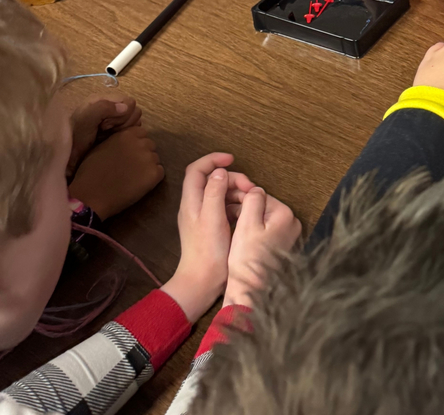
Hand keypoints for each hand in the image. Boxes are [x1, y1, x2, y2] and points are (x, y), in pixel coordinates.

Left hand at [67, 94, 141, 177]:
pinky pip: (132, 130)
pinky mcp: (117, 132)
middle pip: (134, 111)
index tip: (106, 125)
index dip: (122, 114)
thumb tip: (125, 108)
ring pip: (135, 121)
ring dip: (125, 130)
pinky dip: (125, 136)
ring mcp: (115, 120)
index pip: (130, 102)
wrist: (67, 160)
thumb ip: (102, 109)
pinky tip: (112, 141)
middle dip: (124, 123)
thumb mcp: (85, 120)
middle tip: (106, 131)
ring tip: (108, 137)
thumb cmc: (75, 138)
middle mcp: (110, 108)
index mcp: (103, 100)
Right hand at [68, 125, 163, 218]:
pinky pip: (159, 172)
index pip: (142, 133)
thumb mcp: (100, 147)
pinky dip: (152, 178)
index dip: (136, 144)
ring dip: (147, 166)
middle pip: (150, 145)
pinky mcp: (154, 174)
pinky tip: (139, 184)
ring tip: (133, 177)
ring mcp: (149, 158)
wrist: (90, 196)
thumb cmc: (90, 173)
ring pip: (155, 159)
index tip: (129, 153)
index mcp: (127, 135)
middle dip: (143, 154)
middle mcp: (141, 143)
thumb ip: (117, 140)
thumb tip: (126, 142)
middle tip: (131, 167)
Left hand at [163, 153, 255, 322]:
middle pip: (212, 180)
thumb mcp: (213, 218)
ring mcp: (203, 217)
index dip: (213, 159)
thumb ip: (215, 192)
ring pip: (221, 193)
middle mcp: (195, 206)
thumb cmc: (207, 252)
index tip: (232, 159)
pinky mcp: (212, 227)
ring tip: (252, 200)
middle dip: (232, 178)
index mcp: (191, 202)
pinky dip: (237, 205)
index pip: (197, 170)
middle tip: (250, 187)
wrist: (202, 283)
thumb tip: (219, 172)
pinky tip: (247, 212)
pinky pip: (225, 207)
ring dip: (237, 192)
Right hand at [224, 187, 301, 307]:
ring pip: (264, 218)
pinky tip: (240, 235)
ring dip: (248, 218)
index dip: (241, 197)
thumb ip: (252, 200)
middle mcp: (293, 224)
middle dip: (245, 207)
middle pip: (264, 207)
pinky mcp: (282, 246)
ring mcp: (289, 236)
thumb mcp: (247, 224)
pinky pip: (266, 231)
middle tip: (225, 210)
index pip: (261, 195)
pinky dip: (254, 230)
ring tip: (230, 222)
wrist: (250, 292)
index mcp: (286, 215)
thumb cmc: (247, 259)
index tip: (225, 199)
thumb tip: (255, 189)